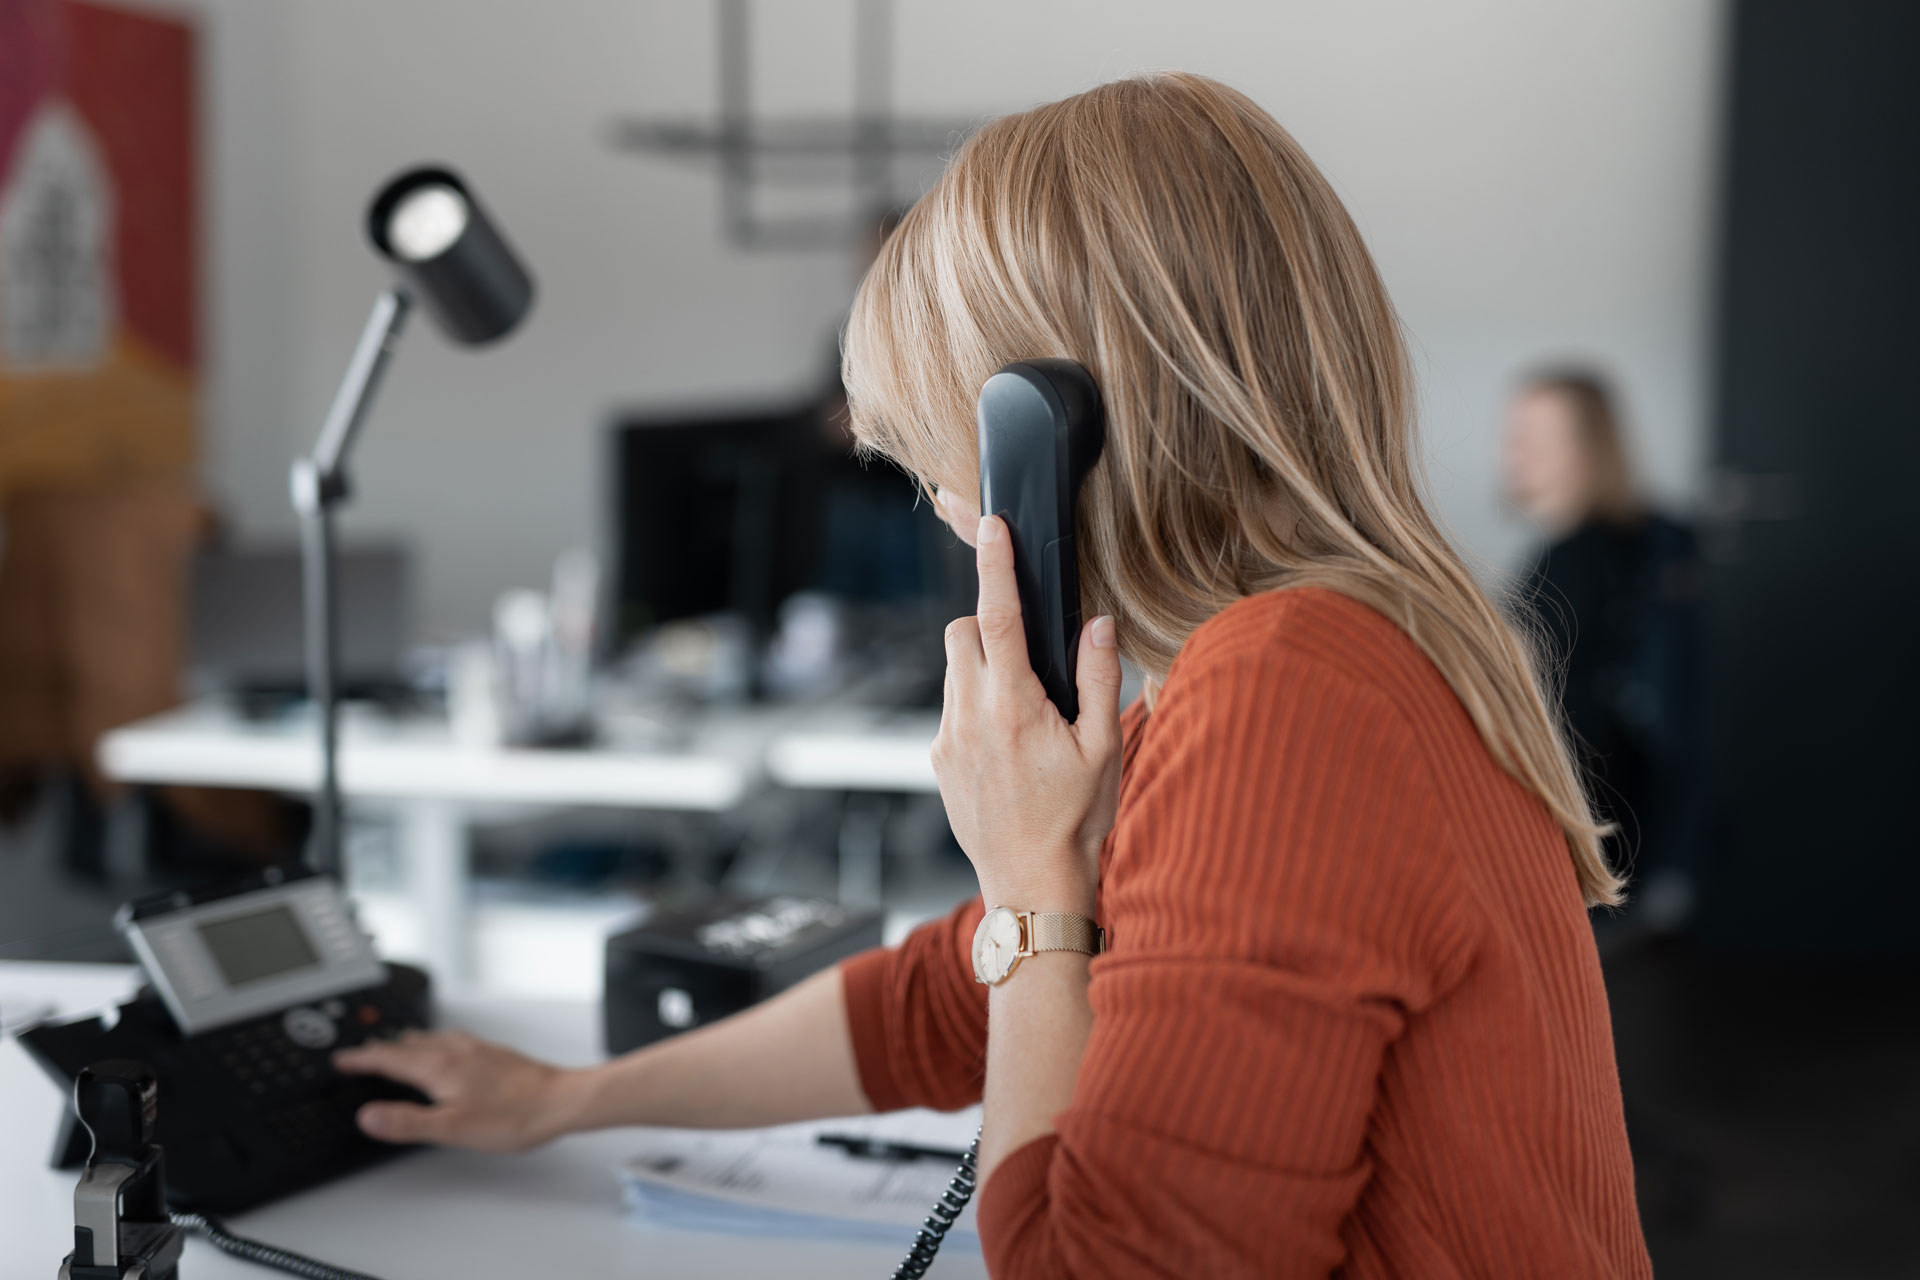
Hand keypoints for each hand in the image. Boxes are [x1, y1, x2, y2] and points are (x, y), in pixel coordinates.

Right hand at [331, 1030, 584, 1151]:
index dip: (362, 1060)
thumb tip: (369, 1116)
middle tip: (361, 1053)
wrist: (560, 1100)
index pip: (390, 1059)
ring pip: (431, 1039)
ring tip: (397, 1045)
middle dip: (381, 1049)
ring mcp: (477, 1049)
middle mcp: (456, 1051)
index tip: (342, 1060)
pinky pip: (453, 1040)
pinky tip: (447, 1048)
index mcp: (440, 1067)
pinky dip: (435, 1042)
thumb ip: (407, 1122)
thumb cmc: (514, 1116)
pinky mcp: (494, 1053)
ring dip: (408, 1042)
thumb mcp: (452, 1129)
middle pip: (408, 1045)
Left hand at [934, 514, 1123, 915]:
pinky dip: (974, 702)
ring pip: (952, 667)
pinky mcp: (938, 758)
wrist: (1032, 883)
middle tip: (1029, 660)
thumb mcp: (1104, 749)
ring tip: (1024, 707)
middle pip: (962, 631)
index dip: (996, 565)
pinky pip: (950, 705)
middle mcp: (970, 716)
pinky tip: (1007, 739)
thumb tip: (1099, 624)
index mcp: (1015, 706)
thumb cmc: (1076, 821)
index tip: (992, 526)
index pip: (1000, 616)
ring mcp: (948, 738)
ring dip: (982, 666)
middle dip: (990, 625)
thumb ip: (1101, 680)